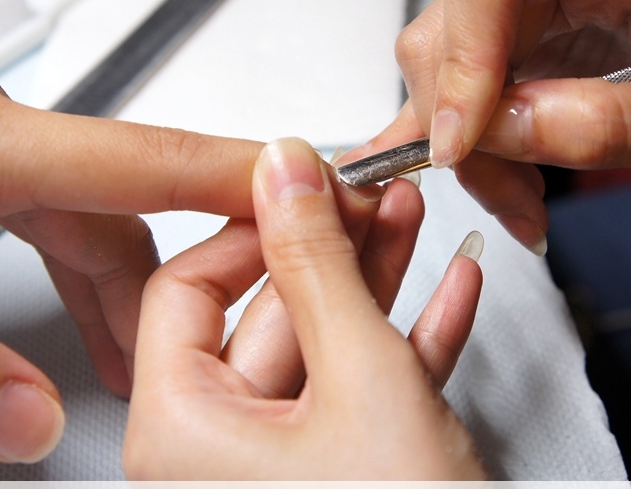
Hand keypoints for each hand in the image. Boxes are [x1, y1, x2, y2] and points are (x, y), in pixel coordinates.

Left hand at [0, 38, 266, 461]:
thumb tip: (24, 420)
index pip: (142, 156)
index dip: (236, 178)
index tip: (310, 185)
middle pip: (113, 195)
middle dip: (171, 271)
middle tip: (217, 333)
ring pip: (68, 198)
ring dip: (108, 272)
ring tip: (132, 349)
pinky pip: (24, 190)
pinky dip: (58, 247)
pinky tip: (61, 296)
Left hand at [124, 138, 486, 479]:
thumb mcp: (360, 376)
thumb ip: (317, 264)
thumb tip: (283, 172)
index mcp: (184, 435)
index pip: (185, 288)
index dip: (250, 225)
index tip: (303, 184)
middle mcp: (221, 456)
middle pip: (269, 314)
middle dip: (335, 246)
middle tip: (371, 194)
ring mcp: (287, 467)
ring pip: (327, 347)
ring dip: (378, 281)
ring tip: (413, 221)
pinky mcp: (347, 472)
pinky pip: (368, 389)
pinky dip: (409, 339)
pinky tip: (446, 293)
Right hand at [371, 0, 630, 237]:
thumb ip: (614, 124)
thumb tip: (501, 128)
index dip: (463, 54)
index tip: (463, 142)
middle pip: (450, 26)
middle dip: (466, 128)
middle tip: (516, 200)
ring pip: (438, 65)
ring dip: (469, 148)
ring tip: (527, 200)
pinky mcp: (508, 35)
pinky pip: (450, 86)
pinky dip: (463, 143)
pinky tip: (504, 179)